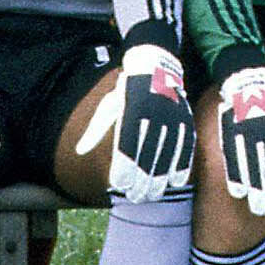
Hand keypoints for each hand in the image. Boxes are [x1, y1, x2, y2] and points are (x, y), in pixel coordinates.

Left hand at [75, 44, 195, 200]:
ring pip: (166, 157)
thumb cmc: (126, 93)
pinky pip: (185, 148)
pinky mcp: (185, 121)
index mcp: (129, 115)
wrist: (155, 67)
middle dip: (142, 181)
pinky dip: (181, 167)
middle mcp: (151, 118)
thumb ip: (95, 131)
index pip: (126, 150)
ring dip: (160, 180)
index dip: (123, 170)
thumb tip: (79, 152)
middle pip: (147, 158)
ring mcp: (170, 120)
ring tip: (153, 194)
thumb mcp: (107, 107)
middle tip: (136, 197)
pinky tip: (175, 182)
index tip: (119, 185)